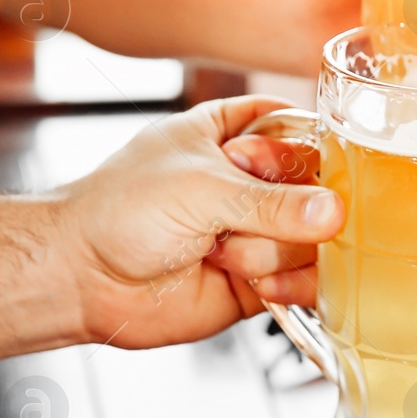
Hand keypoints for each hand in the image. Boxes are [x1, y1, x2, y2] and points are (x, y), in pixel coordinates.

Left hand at [55, 96, 343, 349]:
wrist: (82, 278)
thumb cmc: (120, 212)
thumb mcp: (201, 189)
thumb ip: (272, 203)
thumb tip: (334, 214)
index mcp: (236, 135)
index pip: (304, 132)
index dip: (310, 152)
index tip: (309, 170)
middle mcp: (254, 184)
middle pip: (320, 191)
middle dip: (295, 212)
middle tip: (251, 218)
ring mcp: (261, 233)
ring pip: (316, 240)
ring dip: (276, 252)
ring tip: (228, 255)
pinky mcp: (262, 279)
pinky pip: (308, 282)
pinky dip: (293, 286)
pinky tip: (259, 284)